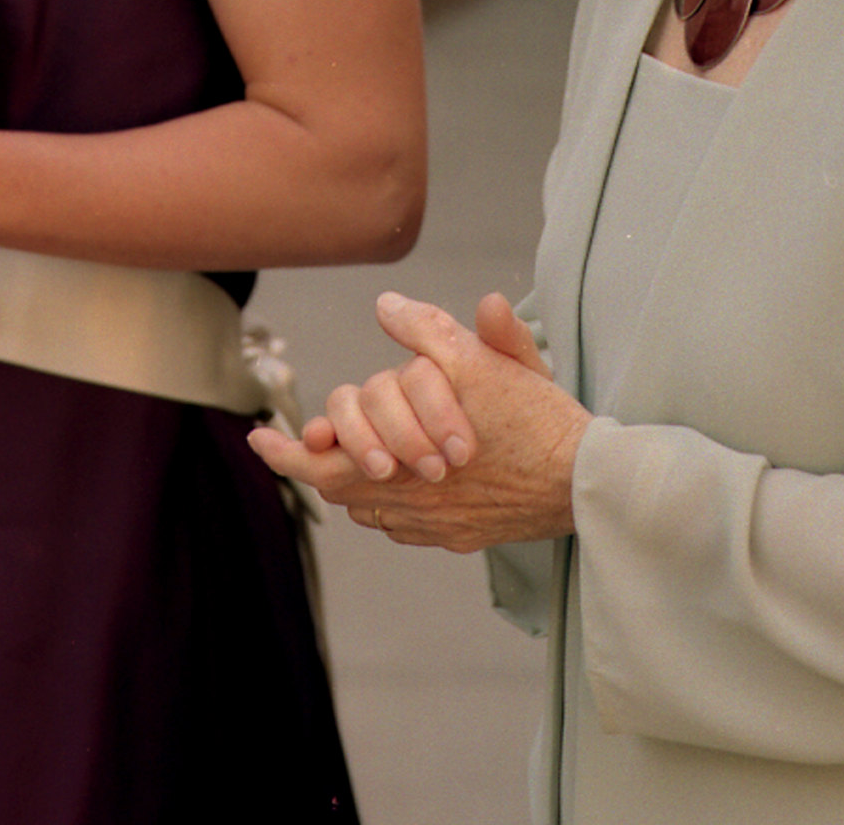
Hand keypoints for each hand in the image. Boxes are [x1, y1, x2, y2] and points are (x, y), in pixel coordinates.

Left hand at [248, 291, 589, 551]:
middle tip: (295, 447)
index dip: (285, 453)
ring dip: (352, 482)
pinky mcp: (456, 536)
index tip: (257, 441)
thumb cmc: (538, 414)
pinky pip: (401, 526)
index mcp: (406, 447)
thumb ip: (434, 332)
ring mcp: (432, 520)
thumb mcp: (489, 358)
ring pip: (366, 507)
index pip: (325, 456)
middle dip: (313, 463)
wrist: (585, 482)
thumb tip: (387, 306)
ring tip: (346, 458)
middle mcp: (410, 491)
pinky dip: (387, 505)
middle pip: (338, 485)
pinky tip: (395, 484)